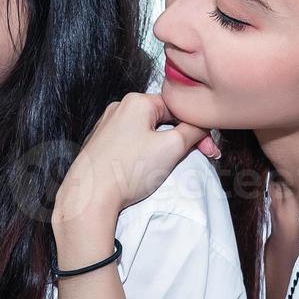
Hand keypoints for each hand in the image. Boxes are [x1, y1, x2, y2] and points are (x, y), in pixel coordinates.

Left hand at [54, 93, 217, 228]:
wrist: (89, 197)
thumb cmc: (127, 171)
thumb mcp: (172, 147)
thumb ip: (194, 131)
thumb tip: (203, 124)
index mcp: (136, 101)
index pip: (179, 108)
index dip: (198, 128)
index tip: (209, 150)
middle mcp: (119, 109)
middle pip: (163, 119)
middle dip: (182, 139)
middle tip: (197, 157)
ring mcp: (107, 127)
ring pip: (148, 132)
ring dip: (164, 147)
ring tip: (167, 166)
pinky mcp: (101, 145)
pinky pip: (131, 144)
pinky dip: (144, 154)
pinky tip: (145, 170)